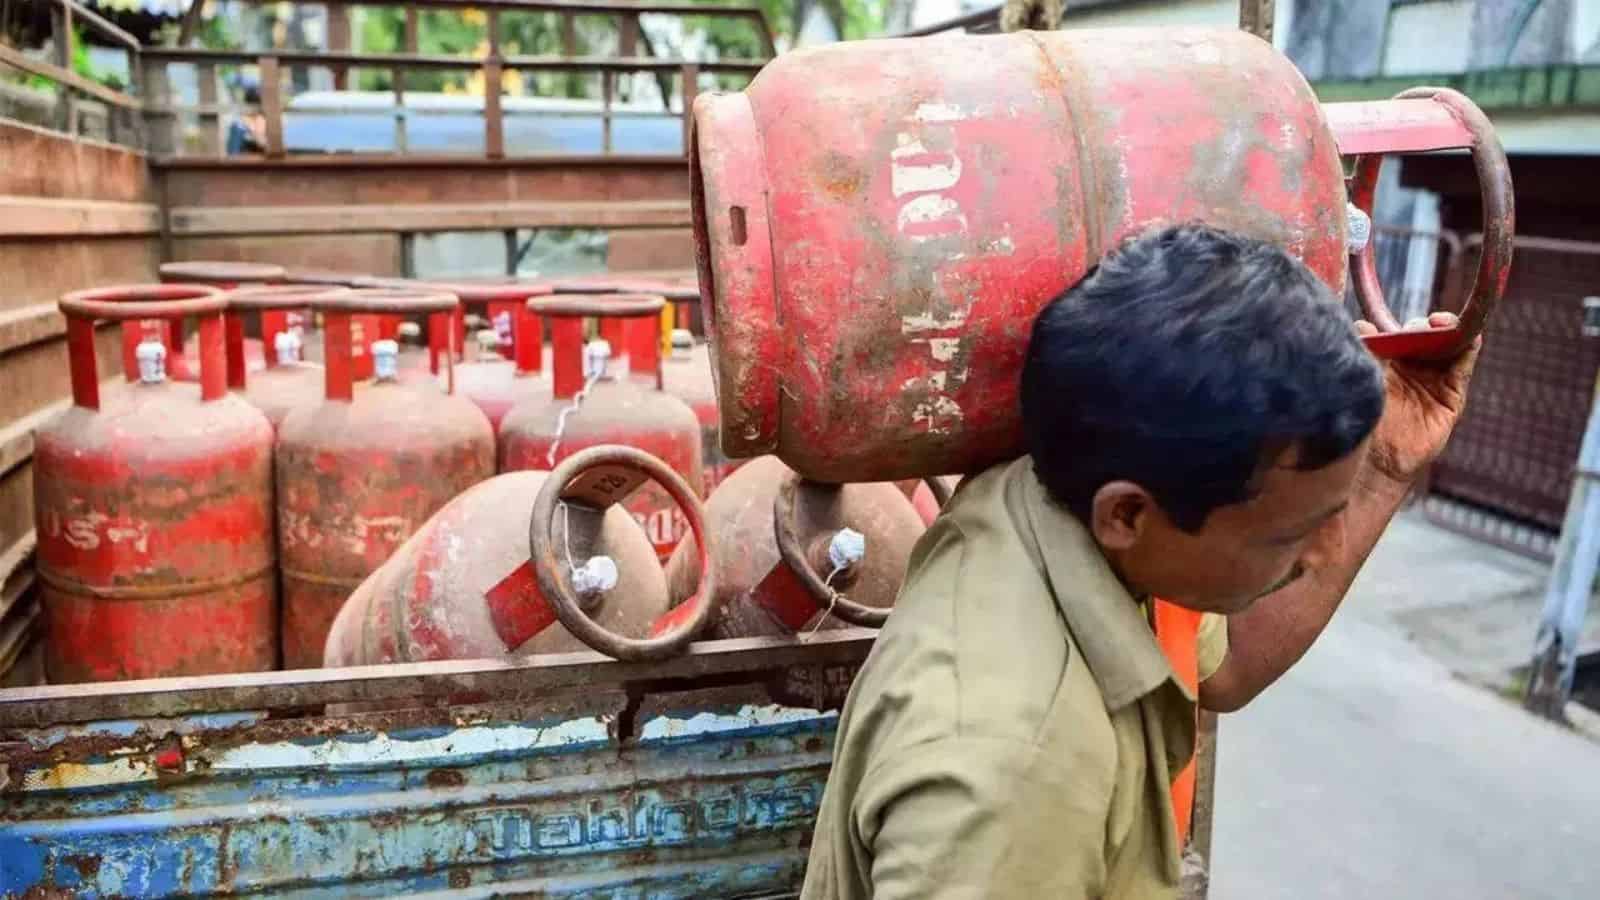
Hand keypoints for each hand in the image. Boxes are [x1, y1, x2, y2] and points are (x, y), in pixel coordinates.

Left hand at [1355, 311, 1481, 484]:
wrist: (1376, 459)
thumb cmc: (1363, 421)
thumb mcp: (1363, 382)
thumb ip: (1365, 352)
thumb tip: (1361, 324)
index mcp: (1390, 363)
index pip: (1405, 335)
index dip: (1409, 325)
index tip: (1406, 322)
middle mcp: (1414, 369)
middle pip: (1429, 337)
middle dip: (1429, 325)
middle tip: (1425, 324)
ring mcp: (1435, 381)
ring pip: (1449, 347)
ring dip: (1452, 331)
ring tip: (1443, 324)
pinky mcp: (1452, 396)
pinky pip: (1463, 367)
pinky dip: (1468, 348)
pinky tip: (1470, 336)